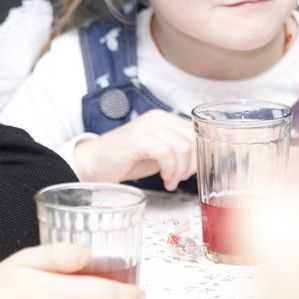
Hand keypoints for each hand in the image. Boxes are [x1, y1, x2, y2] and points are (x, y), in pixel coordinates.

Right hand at [74, 110, 195, 189]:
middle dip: (192, 165)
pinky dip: (170, 171)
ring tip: (170, 181)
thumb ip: (178, 150)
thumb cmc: (127, 160)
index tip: (190, 172)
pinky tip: (164, 180)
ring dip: (180, 171)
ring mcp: (145, 127)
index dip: (199, 155)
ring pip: (182, 148)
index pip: (196, 132)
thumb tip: (204, 158)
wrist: (94, 163)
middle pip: (192, 140)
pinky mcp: (136, 139)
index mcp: (164, 118)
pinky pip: (166, 154)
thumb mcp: (159, 152)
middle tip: (180, 178)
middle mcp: (156, 118)